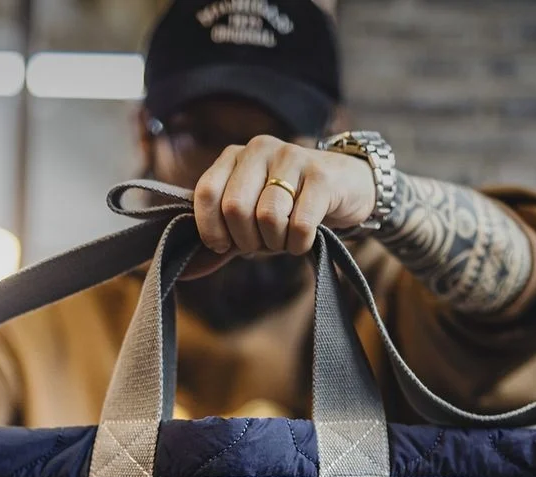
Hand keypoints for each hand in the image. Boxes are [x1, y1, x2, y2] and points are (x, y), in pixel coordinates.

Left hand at [192, 135, 376, 262]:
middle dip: (247, 240)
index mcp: (234, 156)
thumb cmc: (291, 206)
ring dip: (276, 243)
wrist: (347, 186)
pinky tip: (304, 239)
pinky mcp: (321, 176)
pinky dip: (298, 244)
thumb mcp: (251, 216)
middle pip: (235, 208)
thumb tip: (189, 268)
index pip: (206, 193)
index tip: (225, 245)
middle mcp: (259, 149)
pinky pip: (299, 225)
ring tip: (284, 239)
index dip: (211, 229)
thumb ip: (222, 236)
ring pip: (268, 217)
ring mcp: (292, 157)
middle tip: (262, 243)